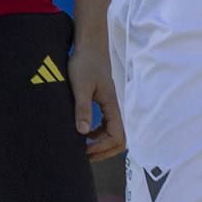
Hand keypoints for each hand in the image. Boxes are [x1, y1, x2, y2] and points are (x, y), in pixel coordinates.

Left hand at [68, 44, 124, 160]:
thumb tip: (83, 132)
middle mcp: (116, 107)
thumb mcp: (81, 86)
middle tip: (86, 155)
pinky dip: (100, 134)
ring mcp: (112, 105)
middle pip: (121, 139)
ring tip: (84, 148)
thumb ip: (83, 108)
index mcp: (112, 105)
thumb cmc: (85, 63)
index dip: (102, 148)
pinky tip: (86, 133)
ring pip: (115, 133)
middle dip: (105, 151)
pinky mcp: (106, 101)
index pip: (117, 136)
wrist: (90, 46)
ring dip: (102, 144)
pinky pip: (108, 125)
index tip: (85, 149)